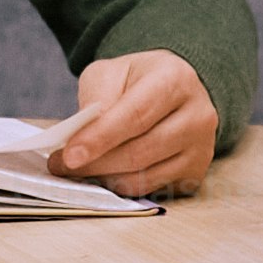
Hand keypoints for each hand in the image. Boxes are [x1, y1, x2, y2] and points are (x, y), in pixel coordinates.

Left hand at [53, 51, 218, 197]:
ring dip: (104, 178)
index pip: (135, 115)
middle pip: (139, 152)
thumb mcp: (112, 72)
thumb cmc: (139, 80)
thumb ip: (97, 98)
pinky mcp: (196, 172)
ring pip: (144, 177)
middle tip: (61, 165)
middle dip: (95, 163)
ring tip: (80, 168)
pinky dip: (120, 186)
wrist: (174, 90)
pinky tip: (106, 173)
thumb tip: (83, 137)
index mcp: (176, 79)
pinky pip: (150, 189)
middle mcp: (198, 115)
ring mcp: (201, 148)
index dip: (100, 138)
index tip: (69, 155)